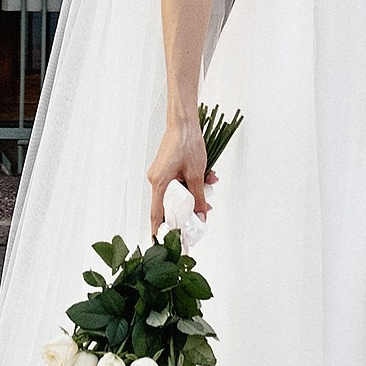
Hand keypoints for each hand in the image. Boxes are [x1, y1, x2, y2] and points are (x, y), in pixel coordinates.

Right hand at [146, 117, 208, 235]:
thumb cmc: (186, 143)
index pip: (156, 214)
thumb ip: (198, 197)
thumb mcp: (197, 174)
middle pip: (170, 203)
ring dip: (194, 190)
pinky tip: (207, 174)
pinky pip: (178, 181)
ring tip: (210, 181)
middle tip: (203, 212)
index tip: (162, 243)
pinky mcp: (167, 167)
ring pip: (178, 191)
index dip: (160, 230)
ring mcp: (161, 172)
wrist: (184, 122)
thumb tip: (201, 215)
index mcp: (159, 182)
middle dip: (189, 206)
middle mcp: (156, 179)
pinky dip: (191, 180)